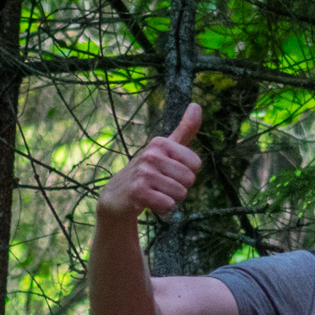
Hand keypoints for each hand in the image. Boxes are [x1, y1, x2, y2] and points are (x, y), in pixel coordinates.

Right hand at [96, 103, 202, 221]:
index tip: (169, 173)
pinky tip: (150, 204)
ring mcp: (143, 173)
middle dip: (179, 188)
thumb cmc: (147, 171)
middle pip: (189, 180)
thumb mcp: (165, 149)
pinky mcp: (137, 192)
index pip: (196, 164)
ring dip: (171, 200)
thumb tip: (196, 105)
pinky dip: (163, 210)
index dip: (186, 174)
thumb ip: (184, 130)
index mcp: (160, 142)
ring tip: (155, 194)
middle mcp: (151, 155)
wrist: (117, 196)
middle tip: (161, 186)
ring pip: (180, 194)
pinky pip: (168, 205)